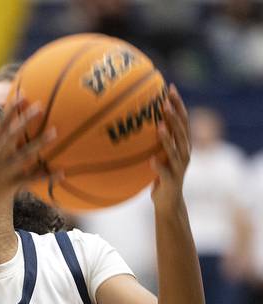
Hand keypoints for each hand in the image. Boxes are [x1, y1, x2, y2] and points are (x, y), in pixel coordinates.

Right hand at [0, 98, 58, 215]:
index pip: (0, 124)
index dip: (11, 109)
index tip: (22, 95)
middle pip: (11, 135)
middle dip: (25, 121)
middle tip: (40, 107)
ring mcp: (3, 171)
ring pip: (23, 155)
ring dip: (38, 144)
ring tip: (54, 132)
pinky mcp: (11, 185)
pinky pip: (31, 180)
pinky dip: (45, 176)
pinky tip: (61, 171)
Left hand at [150, 84, 190, 209]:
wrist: (168, 201)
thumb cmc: (160, 174)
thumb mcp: (158, 153)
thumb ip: (154, 138)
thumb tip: (134, 119)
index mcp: (182, 144)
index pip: (182, 120)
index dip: (178, 104)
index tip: (170, 88)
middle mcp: (184, 153)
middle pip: (182, 131)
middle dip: (175, 116)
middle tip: (166, 102)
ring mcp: (179, 167)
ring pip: (176, 150)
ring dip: (168, 138)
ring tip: (160, 126)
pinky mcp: (171, 181)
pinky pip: (165, 172)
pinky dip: (159, 166)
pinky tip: (151, 160)